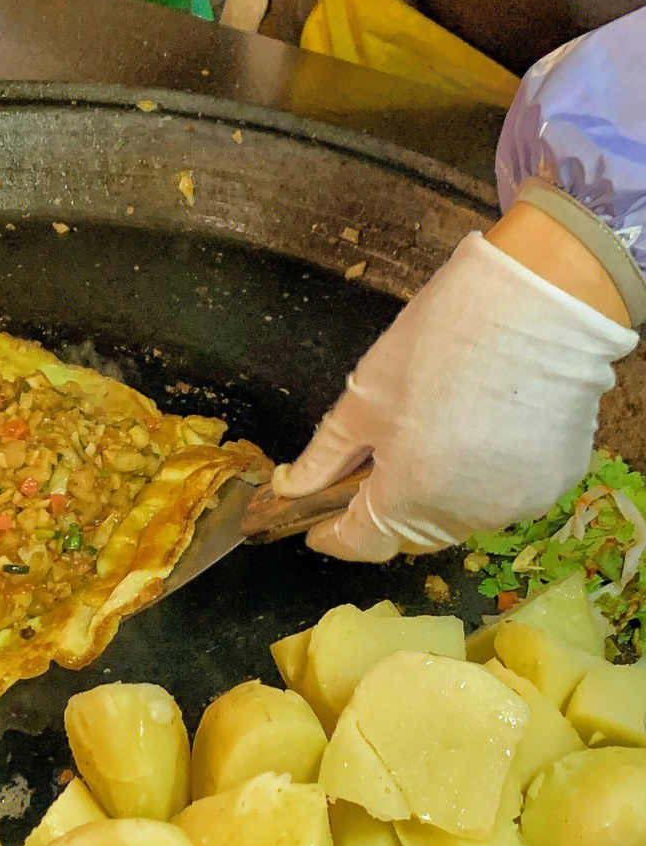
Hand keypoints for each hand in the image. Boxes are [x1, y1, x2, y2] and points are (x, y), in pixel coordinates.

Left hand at [274, 230, 637, 560]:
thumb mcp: (365, 396)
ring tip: (430, 439)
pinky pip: (503, 495)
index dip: (333, 535)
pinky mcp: (556, 482)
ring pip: (458, 517)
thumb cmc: (441, 341)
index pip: (361, 543)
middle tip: (371, 467)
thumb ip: (325, 455)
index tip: (316, 523)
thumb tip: (290, 487)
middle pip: (410, 534)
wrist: (542, 301)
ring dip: (434, 494)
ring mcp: (517, 503)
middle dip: (383, 510)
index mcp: (411, 497)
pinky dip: (482, 477)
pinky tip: (480, 432)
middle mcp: (467, 516)